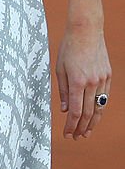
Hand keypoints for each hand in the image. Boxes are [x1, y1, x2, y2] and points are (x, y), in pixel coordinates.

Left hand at [56, 24, 110, 138]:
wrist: (86, 30)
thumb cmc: (68, 48)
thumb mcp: (59, 68)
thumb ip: (63, 91)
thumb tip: (66, 110)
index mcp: (77, 81)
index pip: (76, 111)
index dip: (71, 126)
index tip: (67, 134)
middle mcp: (91, 83)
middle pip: (89, 113)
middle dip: (81, 128)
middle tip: (76, 137)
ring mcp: (102, 80)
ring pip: (99, 107)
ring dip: (93, 123)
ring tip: (86, 132)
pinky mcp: (108, 76)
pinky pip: (104, 97)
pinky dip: (100, 108)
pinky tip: (95, 115)